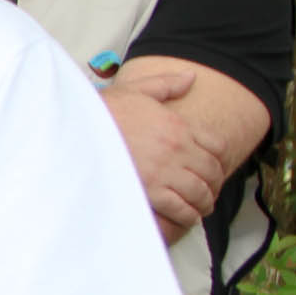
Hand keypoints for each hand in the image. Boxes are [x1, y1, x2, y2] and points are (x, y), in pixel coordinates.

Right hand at [103, 59, 264, 241]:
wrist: (76, 129)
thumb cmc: (102, 111)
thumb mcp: (136, 89)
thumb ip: (166, 84)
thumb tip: (190, 78)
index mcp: (178, 125)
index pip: (216, 145)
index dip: (219, 159)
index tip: (213, 167)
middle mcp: (178, 149)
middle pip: (212, 171)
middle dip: (214, 183)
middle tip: (209, 191)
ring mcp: (166, 171)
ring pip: (200, 192)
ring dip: (204, 202)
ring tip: (201, 207)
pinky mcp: (151, 191)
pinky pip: (181, 207)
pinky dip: (189, 215)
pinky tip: (187, 216)